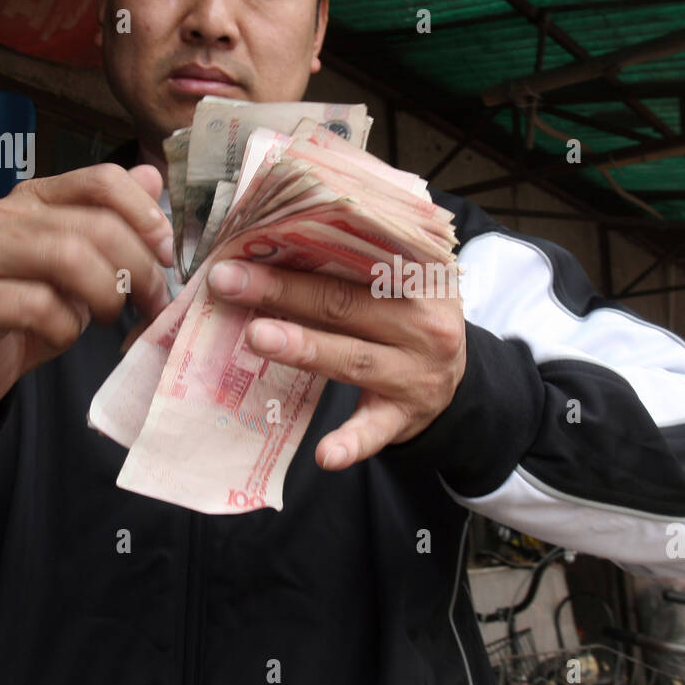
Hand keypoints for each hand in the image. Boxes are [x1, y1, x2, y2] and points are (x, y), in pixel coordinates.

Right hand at [0, 164, 172, 441]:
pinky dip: (66, 327)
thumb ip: (115, 223)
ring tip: (111, 316)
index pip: (102, 180)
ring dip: (107, 295)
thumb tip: (153, 176)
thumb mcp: (84, 267)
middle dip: (139, 268)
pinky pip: (38, 307)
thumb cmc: (31, 312)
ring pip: (69, 258)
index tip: (167, 254)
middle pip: (95, 225)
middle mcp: (2, 215)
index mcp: (36, 198)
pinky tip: (62, 334)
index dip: (146, 215)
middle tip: (153, 301)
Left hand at [206, 259, 465, 470]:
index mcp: (421, 278)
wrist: (455, 381)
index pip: (362, 256)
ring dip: (305, 348)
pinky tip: (326, 455)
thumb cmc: (410, 316)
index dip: (308, 244)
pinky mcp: (404, 418)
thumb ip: (363, 255)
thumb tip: (281, 229)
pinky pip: (374, 431)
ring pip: (353, 359)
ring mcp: (415, 374)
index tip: (257, 235)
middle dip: (283, 290)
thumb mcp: (407, 278)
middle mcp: (424, 325)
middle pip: (346, 304)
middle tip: (228, 281)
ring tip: (257, 336)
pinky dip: (351, 443)